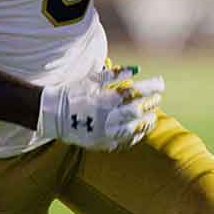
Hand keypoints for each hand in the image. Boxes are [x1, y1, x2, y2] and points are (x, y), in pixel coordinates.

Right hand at [37, 65, 163, 150]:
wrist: (52, 114)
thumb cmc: (73, 92)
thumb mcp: (92, 80)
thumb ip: (115, 74)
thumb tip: (136, 69)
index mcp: (104, 99)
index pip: (134, 92)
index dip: (150, 88)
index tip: (160, 84)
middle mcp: (106, 118)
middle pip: (136, 111)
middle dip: (150, 104)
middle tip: (158, 99)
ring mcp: (104, 133)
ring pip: (132, 129)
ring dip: (145, 122)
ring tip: (152, 116)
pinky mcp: (101, 144)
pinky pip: (123, 141)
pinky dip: (134, 136)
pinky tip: (140, 130)